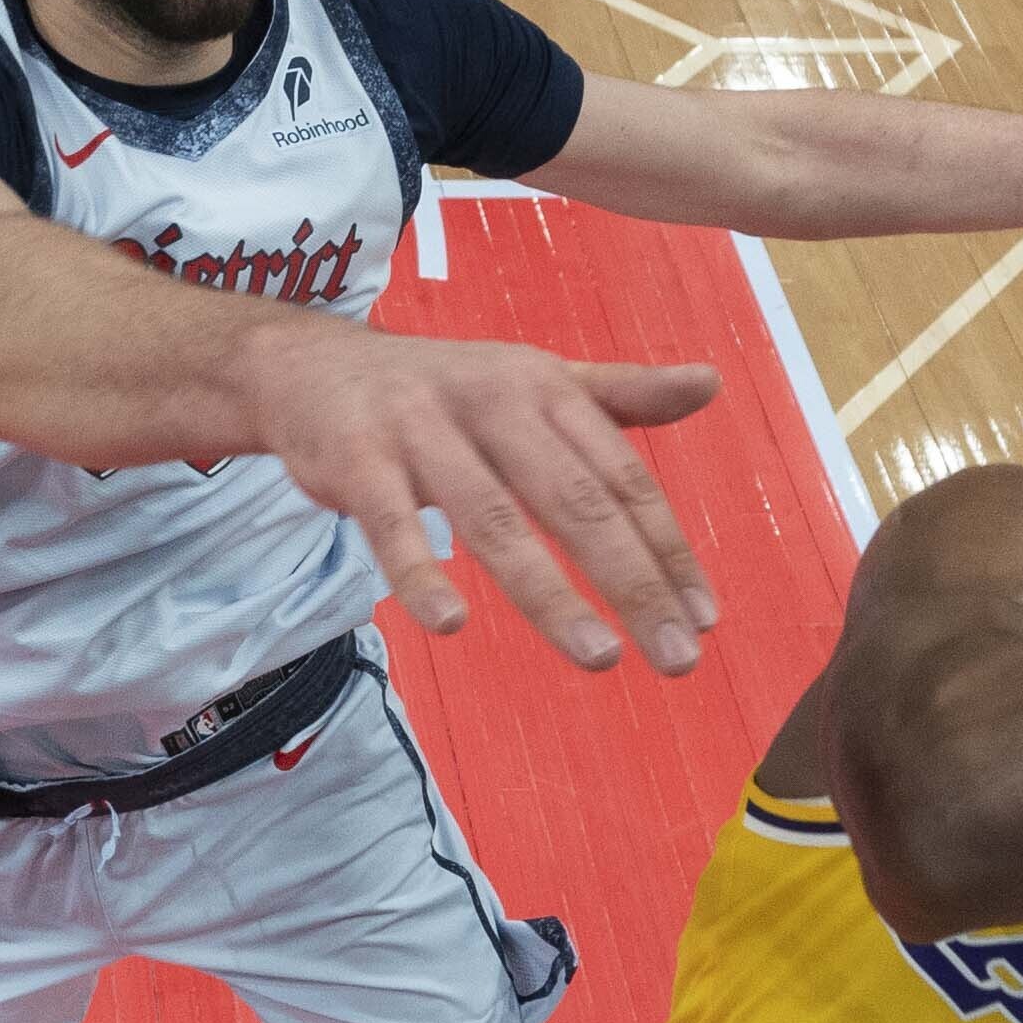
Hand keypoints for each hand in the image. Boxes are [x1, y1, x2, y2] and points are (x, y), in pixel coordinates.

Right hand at [236, 319, 724, 670]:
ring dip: (549, 593)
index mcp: (544, 388)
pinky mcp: (356, 459)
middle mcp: (491, 401)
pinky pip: (389, 525)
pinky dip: (418, 572)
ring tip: (600, 657)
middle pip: (573, 499)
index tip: (704, 618)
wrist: (311, 365)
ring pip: (493, 519)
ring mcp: (420, 429)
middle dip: (631, 581)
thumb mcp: (534, 380)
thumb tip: (711, 383)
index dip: (667, 548)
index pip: (620, 477)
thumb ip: (619, 394)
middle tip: (677, 656)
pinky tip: (451, 623)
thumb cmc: (443, 390)